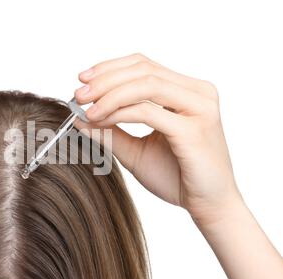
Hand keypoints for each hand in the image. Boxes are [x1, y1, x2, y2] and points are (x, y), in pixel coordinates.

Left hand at [75, 53, 240, 225]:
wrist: (207, 206)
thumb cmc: (176, 177)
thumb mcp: (135, 150)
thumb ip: (111, 131)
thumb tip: (78, 117)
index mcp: (187, 91)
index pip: (144, 65)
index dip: (110, 68)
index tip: (82, 80)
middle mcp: (198, 93)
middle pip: (144, 69)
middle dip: (105, 79)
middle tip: (78, 95)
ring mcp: (199, 109)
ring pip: (146, 84)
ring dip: (109, 94)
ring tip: (86, 109)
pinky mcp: (194, 130)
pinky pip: (147, 112)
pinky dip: (118, 112)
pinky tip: (100, 121)